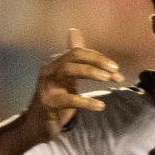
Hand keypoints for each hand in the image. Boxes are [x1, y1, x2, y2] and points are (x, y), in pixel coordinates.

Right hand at [23, 29, 124, 143]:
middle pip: (73, 57)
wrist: (37, 124)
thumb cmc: (56, 98)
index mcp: (56, 63)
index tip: (116, 68)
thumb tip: (74, 30)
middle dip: (96, 61)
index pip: (78, 52)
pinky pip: (69, 99)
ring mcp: (47, 86)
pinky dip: (87, 101)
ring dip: (91, 72)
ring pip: (68, 71)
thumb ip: (74, 57)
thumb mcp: (66, 76)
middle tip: (115, 71)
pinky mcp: (48, 103)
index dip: (99, 58)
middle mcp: (49, 70)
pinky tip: (101, 106)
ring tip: (108, 79)